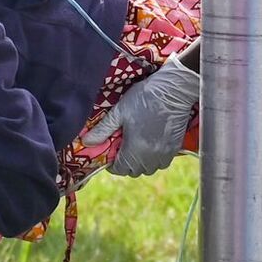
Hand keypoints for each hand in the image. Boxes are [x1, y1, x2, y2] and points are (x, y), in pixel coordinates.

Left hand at [88, 56, 199, 174]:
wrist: (175, 89)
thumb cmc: (144, 97)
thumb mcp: (120, 111)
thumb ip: (103, 129)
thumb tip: (86, 142)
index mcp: (135, 149)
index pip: (119, 169)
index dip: (111, 163)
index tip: (110, 152)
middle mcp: (150, 156)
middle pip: (134, 171)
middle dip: (125, 164)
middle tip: (122, 148)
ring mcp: (164, 153)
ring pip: (149, 169)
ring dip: (140, 163)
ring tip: (136, 148)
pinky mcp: (175, 148)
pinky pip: (162, 163)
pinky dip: (154, 160)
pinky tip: (151, 146)